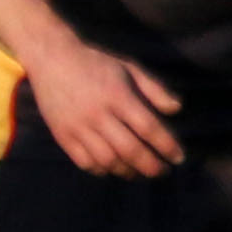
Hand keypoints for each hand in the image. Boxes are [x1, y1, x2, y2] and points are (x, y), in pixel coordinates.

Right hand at [24, 34, 182, 177]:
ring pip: (107, 160)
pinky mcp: (62, 134)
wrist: (52, 58)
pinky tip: (112, 168)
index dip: (166, 145)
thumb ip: (154, 88)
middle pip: (129, 149)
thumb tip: (177, 109)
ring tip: (138, 172)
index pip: (148, 127)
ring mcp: (78, 126)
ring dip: (127, 171)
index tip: (179, 157)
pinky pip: (85, 162)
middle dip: (151, 166)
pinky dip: (102, 170)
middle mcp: (97, 112)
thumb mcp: (128, 68)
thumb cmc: (96, 63)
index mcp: (117, 94)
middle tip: (163, 171)